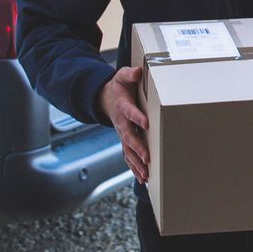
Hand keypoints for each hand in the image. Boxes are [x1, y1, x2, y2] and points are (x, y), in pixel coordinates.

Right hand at [99, 64, 149, 183]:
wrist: (106, 98)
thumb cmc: (119, 87)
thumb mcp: (122, 76)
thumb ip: (130, 74)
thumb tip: (139, 72)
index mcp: (123, 106)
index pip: (130, 112)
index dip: (137, 117)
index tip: (146, 123)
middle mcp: (121, 123)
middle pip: (129, 137)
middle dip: (138, 148)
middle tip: (147, 158)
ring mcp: (122, 133)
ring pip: (128, 150)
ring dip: (136, 163)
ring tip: (145, 175)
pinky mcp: (125, 140)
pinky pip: (128, 156)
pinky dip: (134, 168)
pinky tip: (142, 179)